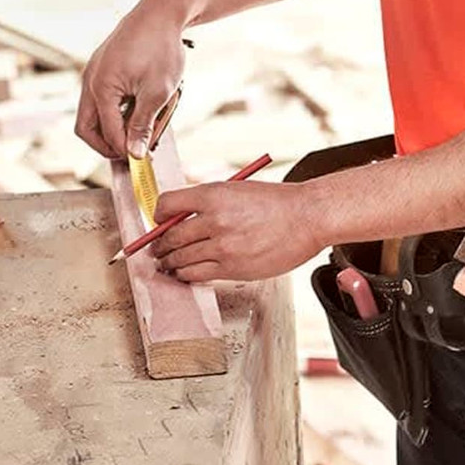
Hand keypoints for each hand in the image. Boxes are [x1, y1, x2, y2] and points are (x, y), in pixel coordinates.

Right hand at [75, 0, 187, 158]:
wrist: (160, 13)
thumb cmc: (160, 49)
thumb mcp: (158, 92)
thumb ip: (143, 125)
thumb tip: (135, 153)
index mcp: (100, 88)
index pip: (106, 132)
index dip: (124, 149)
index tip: (143, 161)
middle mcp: (89, 81)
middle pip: (87, 127)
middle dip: (107, 145)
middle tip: (132, 154)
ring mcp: (93, 74)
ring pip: (93, 114)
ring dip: (113, 127)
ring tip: (141, 131)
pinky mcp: (102, 69)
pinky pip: (101, 99)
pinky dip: (116, 111)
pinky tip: (139, 111)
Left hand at [151, 180, 324, 281]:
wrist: (307, 218)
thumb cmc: (278, 203)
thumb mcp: (237, 190)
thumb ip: (209, 201)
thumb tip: (182, 216)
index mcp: (213, 195)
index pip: (167, 205)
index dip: (158, 215)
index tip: (159, 221)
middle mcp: (214, 220)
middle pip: (169, 237)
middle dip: (159, 245)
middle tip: (157, 248)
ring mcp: (222, 247)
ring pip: (179, 260)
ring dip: (170, 263)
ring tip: (168, 263)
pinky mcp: (232, 268)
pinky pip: (196, 275)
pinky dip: (186, 274)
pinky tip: (186, 272)